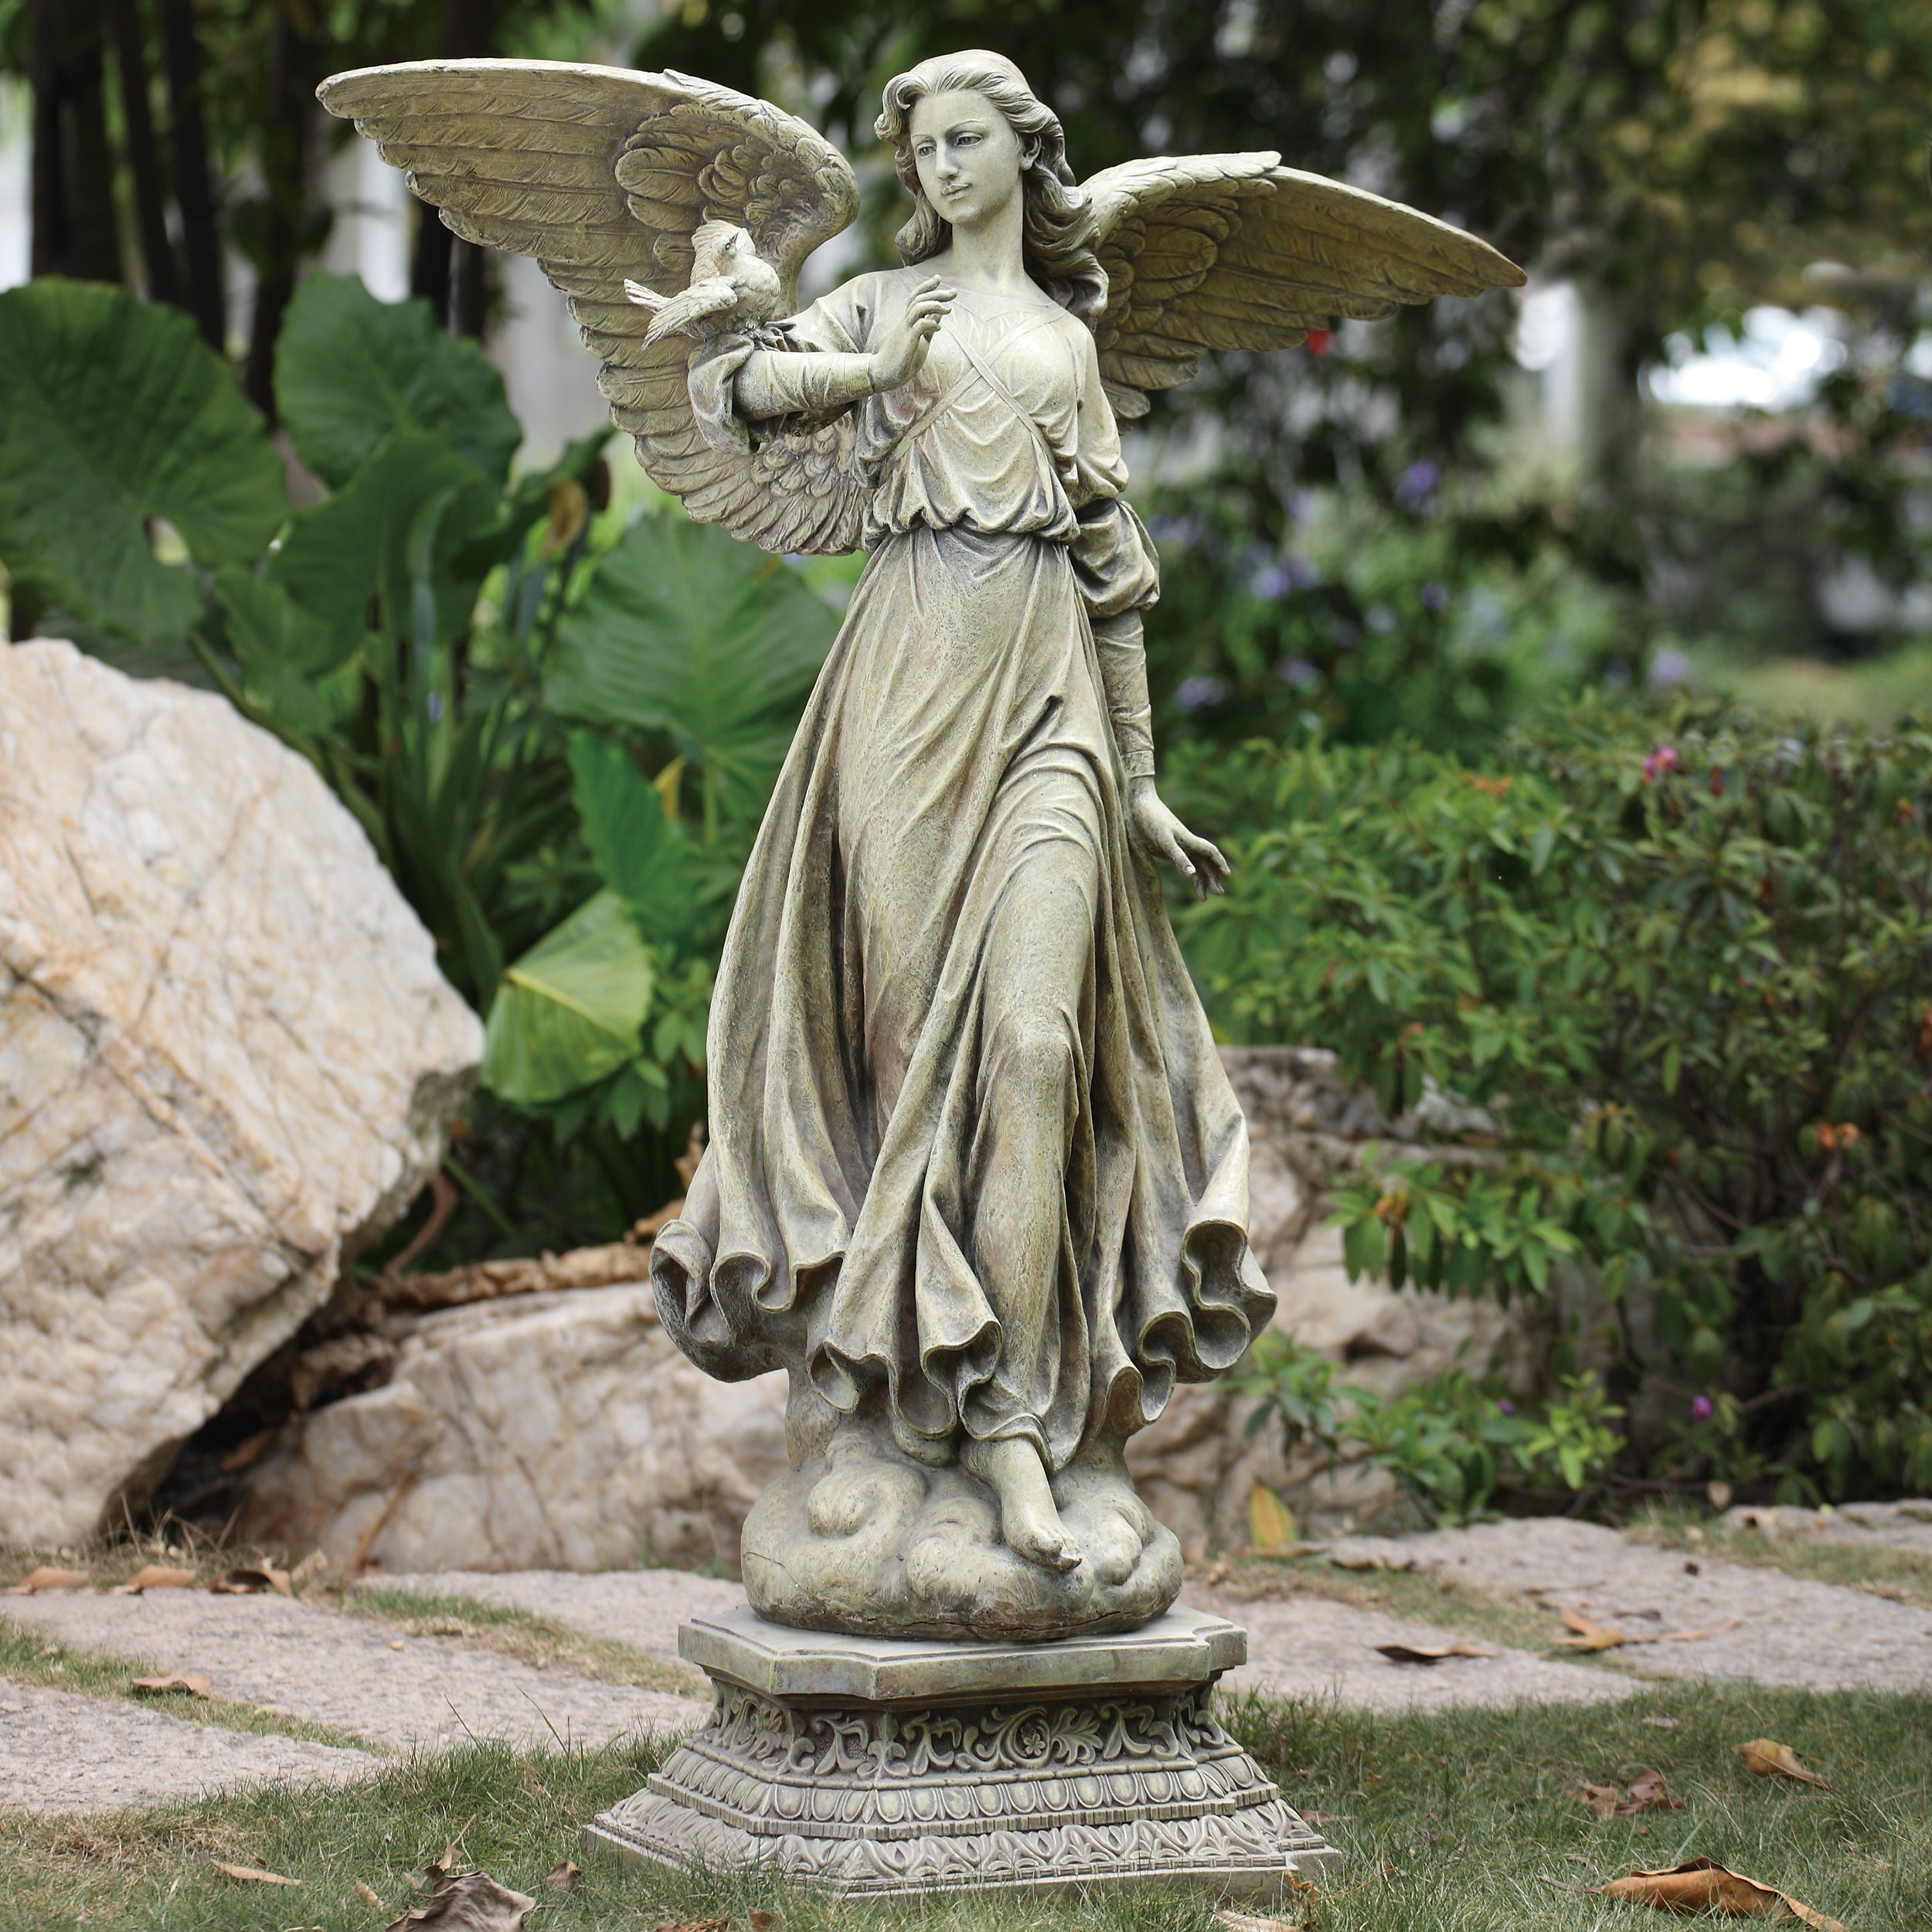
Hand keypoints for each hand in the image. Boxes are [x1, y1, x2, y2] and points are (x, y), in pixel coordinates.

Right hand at [868, 275, 953, 391]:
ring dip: (935, 305)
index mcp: (908, 321)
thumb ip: (928, 328)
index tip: (938, 278)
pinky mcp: (907, 341)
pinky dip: (931, 324)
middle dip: (938, 293)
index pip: (916, 296)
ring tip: (949, 310)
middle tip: (954, 292)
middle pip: (919, 298)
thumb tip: (938, 316)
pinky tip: (938, 330)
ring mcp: (905, 330)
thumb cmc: (902, 359)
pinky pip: (919, 326)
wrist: (884, 374)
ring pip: (918, 307)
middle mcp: (905, 321)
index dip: (927, 286)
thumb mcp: (920, 341)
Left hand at [1128, 779, 1229, 896]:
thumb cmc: (1150, 820)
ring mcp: (1176, 845)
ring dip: (1201, 879)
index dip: (1219, 862)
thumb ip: (1178, 857)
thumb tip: (1192, 875)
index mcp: (1188, 840)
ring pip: (1195, 863)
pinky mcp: (1165, 847)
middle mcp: (1185, 843)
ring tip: (1202, 897)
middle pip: (1205, 861)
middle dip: (1213, 877)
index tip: (1228, 874)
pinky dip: (1188, 871)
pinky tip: (1190, 880)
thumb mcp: (1163, 841)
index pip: (1210, 852)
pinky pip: (1182, 862)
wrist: (1136, 804)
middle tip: (1219, 893)